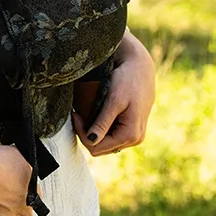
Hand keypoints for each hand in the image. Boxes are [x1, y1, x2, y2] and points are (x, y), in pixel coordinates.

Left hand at [72, 30, 154, 156]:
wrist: (141, 67)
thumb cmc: (127, 80)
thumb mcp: (113, 99)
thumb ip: (103, 122)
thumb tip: (91, 141)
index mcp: (130, 135)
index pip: (96, 146)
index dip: (81, 132)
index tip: (74, 114)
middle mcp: (135, 139)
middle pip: (101, 148)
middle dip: (86, 133)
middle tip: (77, 113)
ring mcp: (135, 135)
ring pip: (106, 143)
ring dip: (93, 131)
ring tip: (84, 113)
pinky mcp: (133, 128)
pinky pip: (112, 136)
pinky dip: (102, 128)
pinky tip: (95, 115)